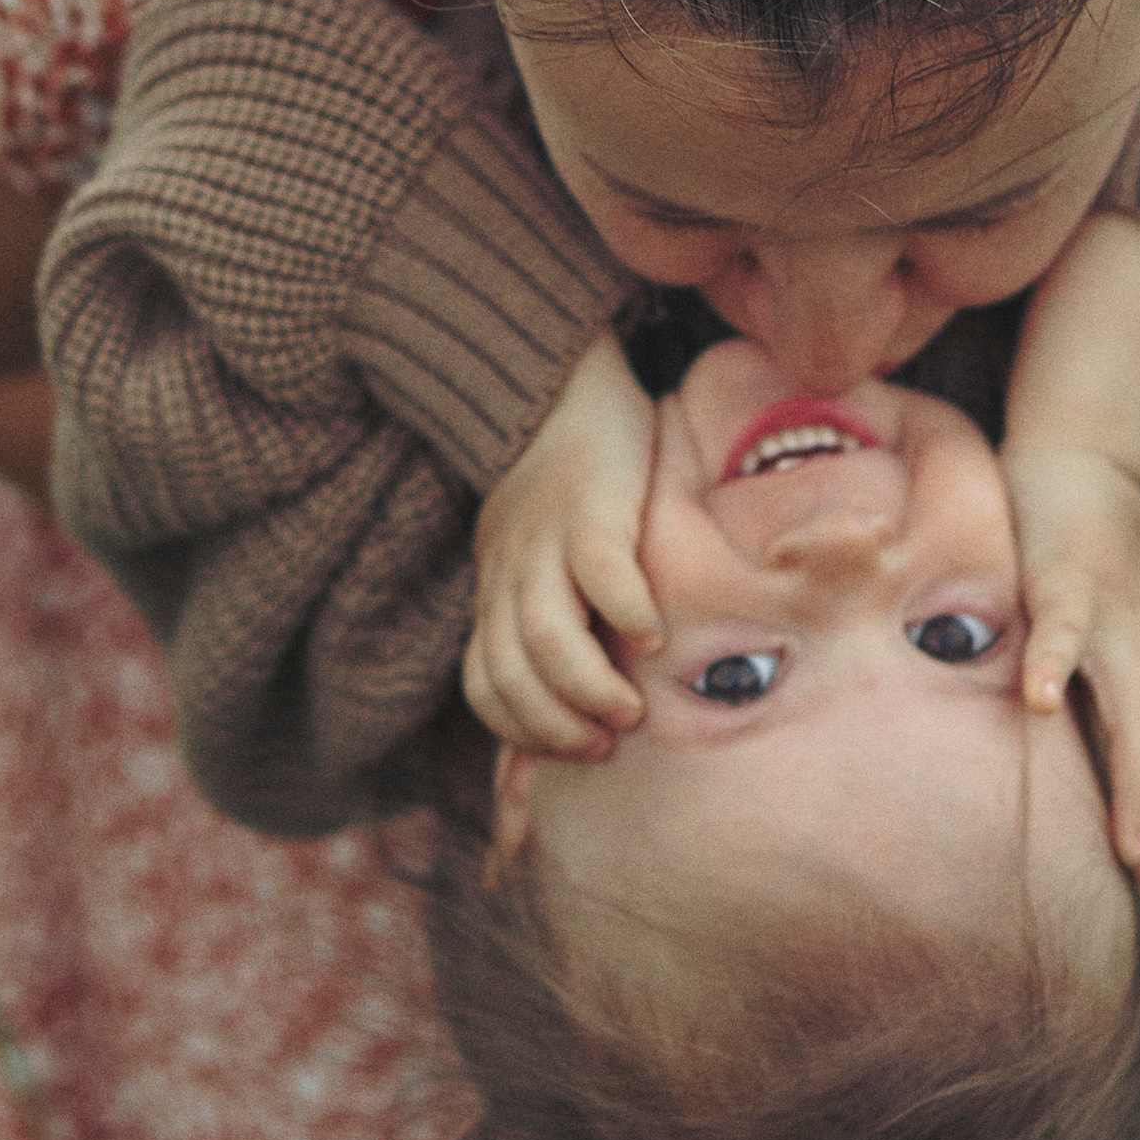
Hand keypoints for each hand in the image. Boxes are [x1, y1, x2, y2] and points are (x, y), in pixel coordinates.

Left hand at [463, 331, 660, 757]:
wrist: (555, 386)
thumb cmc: (563, 494)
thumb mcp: (537, 566)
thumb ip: (549, 629)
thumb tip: (568, 711)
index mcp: (498, 595)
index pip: (485, 687)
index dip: (522, 733)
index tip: (575, 753)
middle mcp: (512, 575)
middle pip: (509, 673)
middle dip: (553, 725)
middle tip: (605, 742)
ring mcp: (546, 542)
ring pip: (543, 635)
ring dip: (584, 686)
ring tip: (629, 710)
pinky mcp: (591, 506)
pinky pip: (598, 569)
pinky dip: (624, 610)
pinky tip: (653, 633)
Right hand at [999, 443, 1139, 877]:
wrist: (1077, 462)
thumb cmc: (1078, 566)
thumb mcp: (1103, 640)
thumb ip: (1099, 700)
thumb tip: (1075, 781)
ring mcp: (1110, 612)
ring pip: (1138, 699)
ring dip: (1138, 770)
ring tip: (1123, 836)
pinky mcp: (1062, 574)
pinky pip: (1063, 624)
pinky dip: (1054, 664)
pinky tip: (1037, 704)